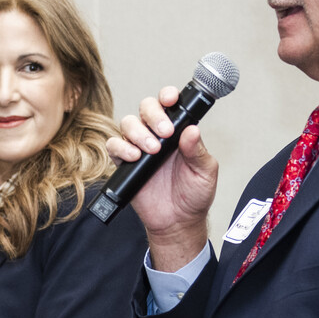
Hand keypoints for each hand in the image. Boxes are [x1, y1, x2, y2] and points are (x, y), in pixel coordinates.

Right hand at [106, 85, 218, 271]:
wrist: (177, 221)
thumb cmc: (194, 195)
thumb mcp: (204, 172)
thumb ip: (197, 150)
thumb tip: (191, 129)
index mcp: (178, 132)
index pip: (169, 105)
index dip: (167, 96)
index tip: (170, 99)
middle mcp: (157, 135)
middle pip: (145, 108)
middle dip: (153, 115)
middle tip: (165, 133)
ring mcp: (139, 148)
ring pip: (128, 123)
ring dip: (138, 132)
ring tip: (151, 150)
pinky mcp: (125, 164)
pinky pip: (114, 146)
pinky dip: (121, 148)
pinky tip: (134, 157)